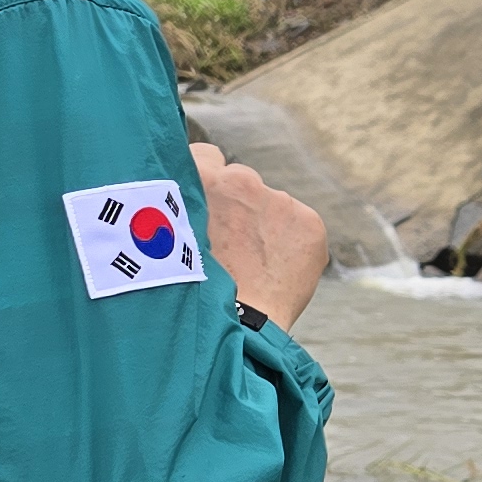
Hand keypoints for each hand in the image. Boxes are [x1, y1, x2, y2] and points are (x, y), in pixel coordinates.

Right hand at [193, 140, 328, 325]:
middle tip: (228, 242)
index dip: (207, 179)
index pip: (206, 155)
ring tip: (250, 265)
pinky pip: (299, 226)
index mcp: (202, 180)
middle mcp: (243, 181)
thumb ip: (186, 209)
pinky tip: (274, 271)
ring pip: (272, 206)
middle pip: (242, 182)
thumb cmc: (195, 290)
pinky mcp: (309, 222)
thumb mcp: (172, 240)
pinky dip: (290, 244)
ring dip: (264, 225)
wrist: (237, 327)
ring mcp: (280, 201)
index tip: (207, 200)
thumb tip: (193, 201)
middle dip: (238, 204)